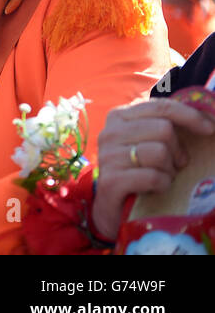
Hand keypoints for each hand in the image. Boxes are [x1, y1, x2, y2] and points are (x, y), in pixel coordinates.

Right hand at [91, 99, 214, 239]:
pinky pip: (154, 177)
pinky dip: (162, 185)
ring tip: (161, 176)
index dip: (190, 115)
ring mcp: (108, 156)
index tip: (210, 128)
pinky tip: (155, 188)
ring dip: (169, 170)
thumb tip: (208, 118)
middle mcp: (110, 132)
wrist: (112, 207)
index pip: (160, 106)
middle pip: (164, 129)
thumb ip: (165, 126)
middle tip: (172, 165)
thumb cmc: (138, 171)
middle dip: (177, 151)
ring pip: (160, 152)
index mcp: (120, 116)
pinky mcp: (111, 180)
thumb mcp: (149, 142)